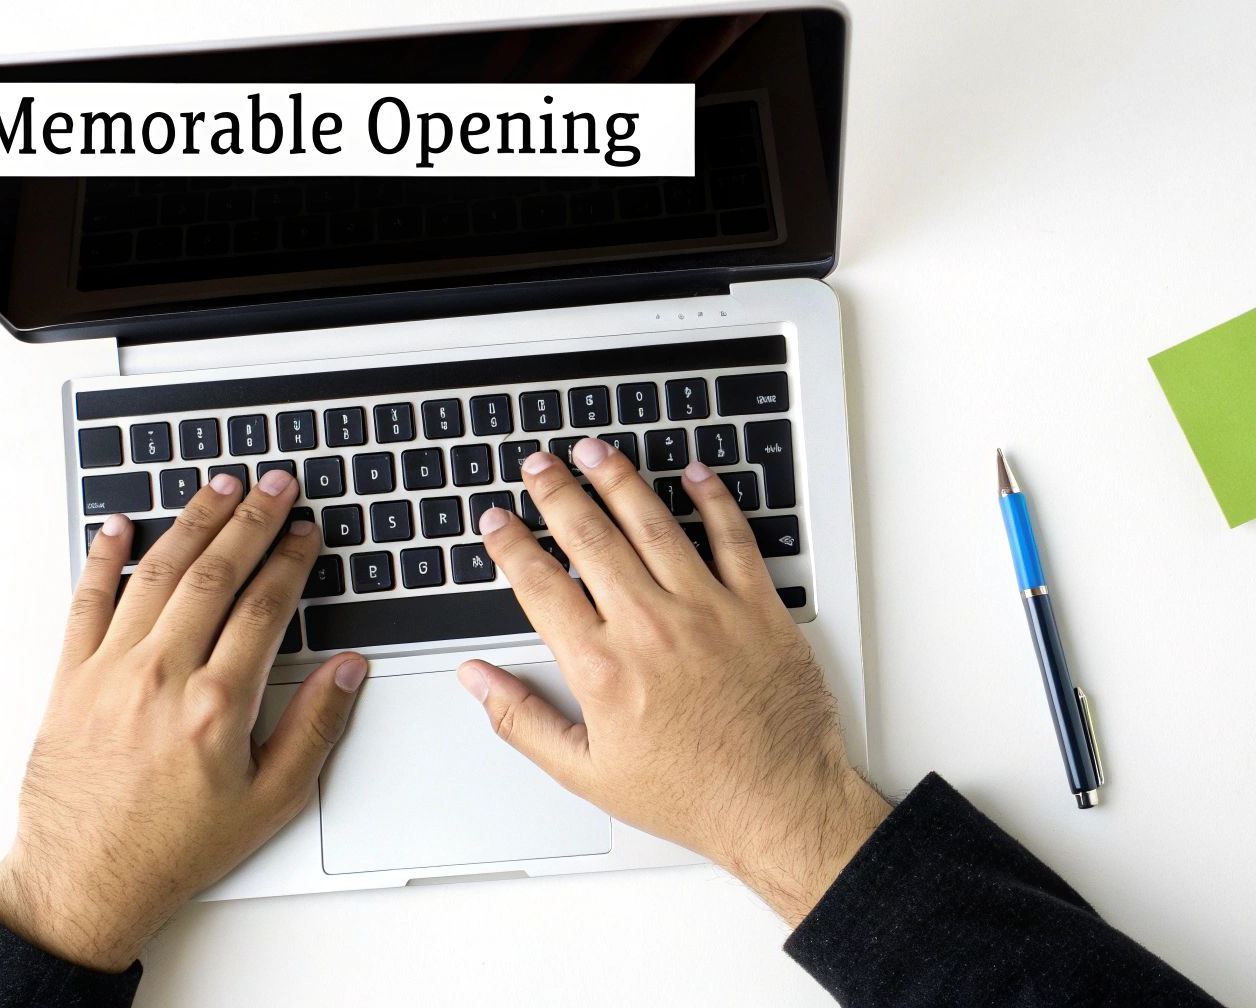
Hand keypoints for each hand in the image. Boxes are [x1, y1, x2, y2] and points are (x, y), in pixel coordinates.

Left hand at [0, 470, 364, 971]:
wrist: (87, 881)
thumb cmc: (176, 847)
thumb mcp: (272, 799)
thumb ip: (316, 727)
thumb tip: (349, 671)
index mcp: (218, 704)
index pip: (266, 606)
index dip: (291, 560)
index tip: (306, 533)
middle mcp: (162, 677)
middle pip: (214, 574)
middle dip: (250, 520)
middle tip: (274, 485)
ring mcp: (110, 672)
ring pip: (155, 575)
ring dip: (190, 523)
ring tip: (217, 488)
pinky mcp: (70, 680)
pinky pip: (86, 602)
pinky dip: (102, 559)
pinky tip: (118, 527)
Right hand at [459, 439, 889, 924]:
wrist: (778, 805)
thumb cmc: (691, 795)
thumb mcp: (587, 773)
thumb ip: (523, 720)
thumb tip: (477, 680)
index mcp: (603, 668)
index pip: (540, 585)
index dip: (511, 545)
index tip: (496, 520)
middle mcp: (652, 627)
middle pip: (591, 538)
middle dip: (558, 492)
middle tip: (539, 464)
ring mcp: (708, 611)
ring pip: (655, 524)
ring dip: (620, 480)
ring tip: (595, 451)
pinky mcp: (758, 608)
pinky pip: (733, 538)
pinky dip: (714, 500)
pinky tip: (694, 474)